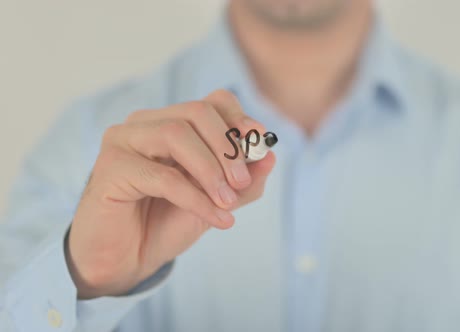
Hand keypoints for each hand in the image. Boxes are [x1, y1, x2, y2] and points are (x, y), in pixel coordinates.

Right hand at [65, 90, 274, 298]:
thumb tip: (271, 156)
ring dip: (211, 170)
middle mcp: (145, 124)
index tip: (258, 142)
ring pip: (176, 134)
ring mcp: (123, 141)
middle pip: (197, 111)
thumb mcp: (217, 200)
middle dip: (228, 147)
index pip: (211, 102)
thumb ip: (244, 181)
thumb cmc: (167, 222)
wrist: (126, 259)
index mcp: (171, 123)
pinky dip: (196, 198)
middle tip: (242, 182)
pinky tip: (217, 219)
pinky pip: (163, 176)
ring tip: (229, 202)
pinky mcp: (111, 168)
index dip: (238, 119)